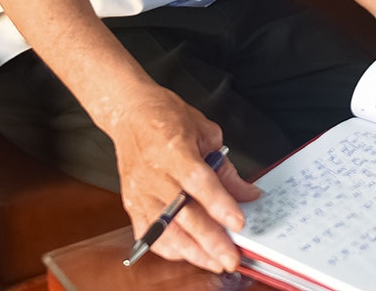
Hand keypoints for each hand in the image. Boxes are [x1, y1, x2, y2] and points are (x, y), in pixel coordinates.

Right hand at [103, 83, 261, 272]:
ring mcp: (140, 192)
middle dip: (211, 241)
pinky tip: (188, 253)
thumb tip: (246, 193)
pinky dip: (169, 248)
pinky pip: (149, 234)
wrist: (130, 113)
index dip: (220, 205)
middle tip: (231, 258)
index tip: (239, 223)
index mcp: (174, 150)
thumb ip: (225, 167)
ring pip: (166, 231)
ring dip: (192, 252)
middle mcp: (154, 175)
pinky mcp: (131, 203)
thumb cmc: (166, 117)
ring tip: (214, 263)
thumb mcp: (205, 132)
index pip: (199, 183)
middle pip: (184, 215)